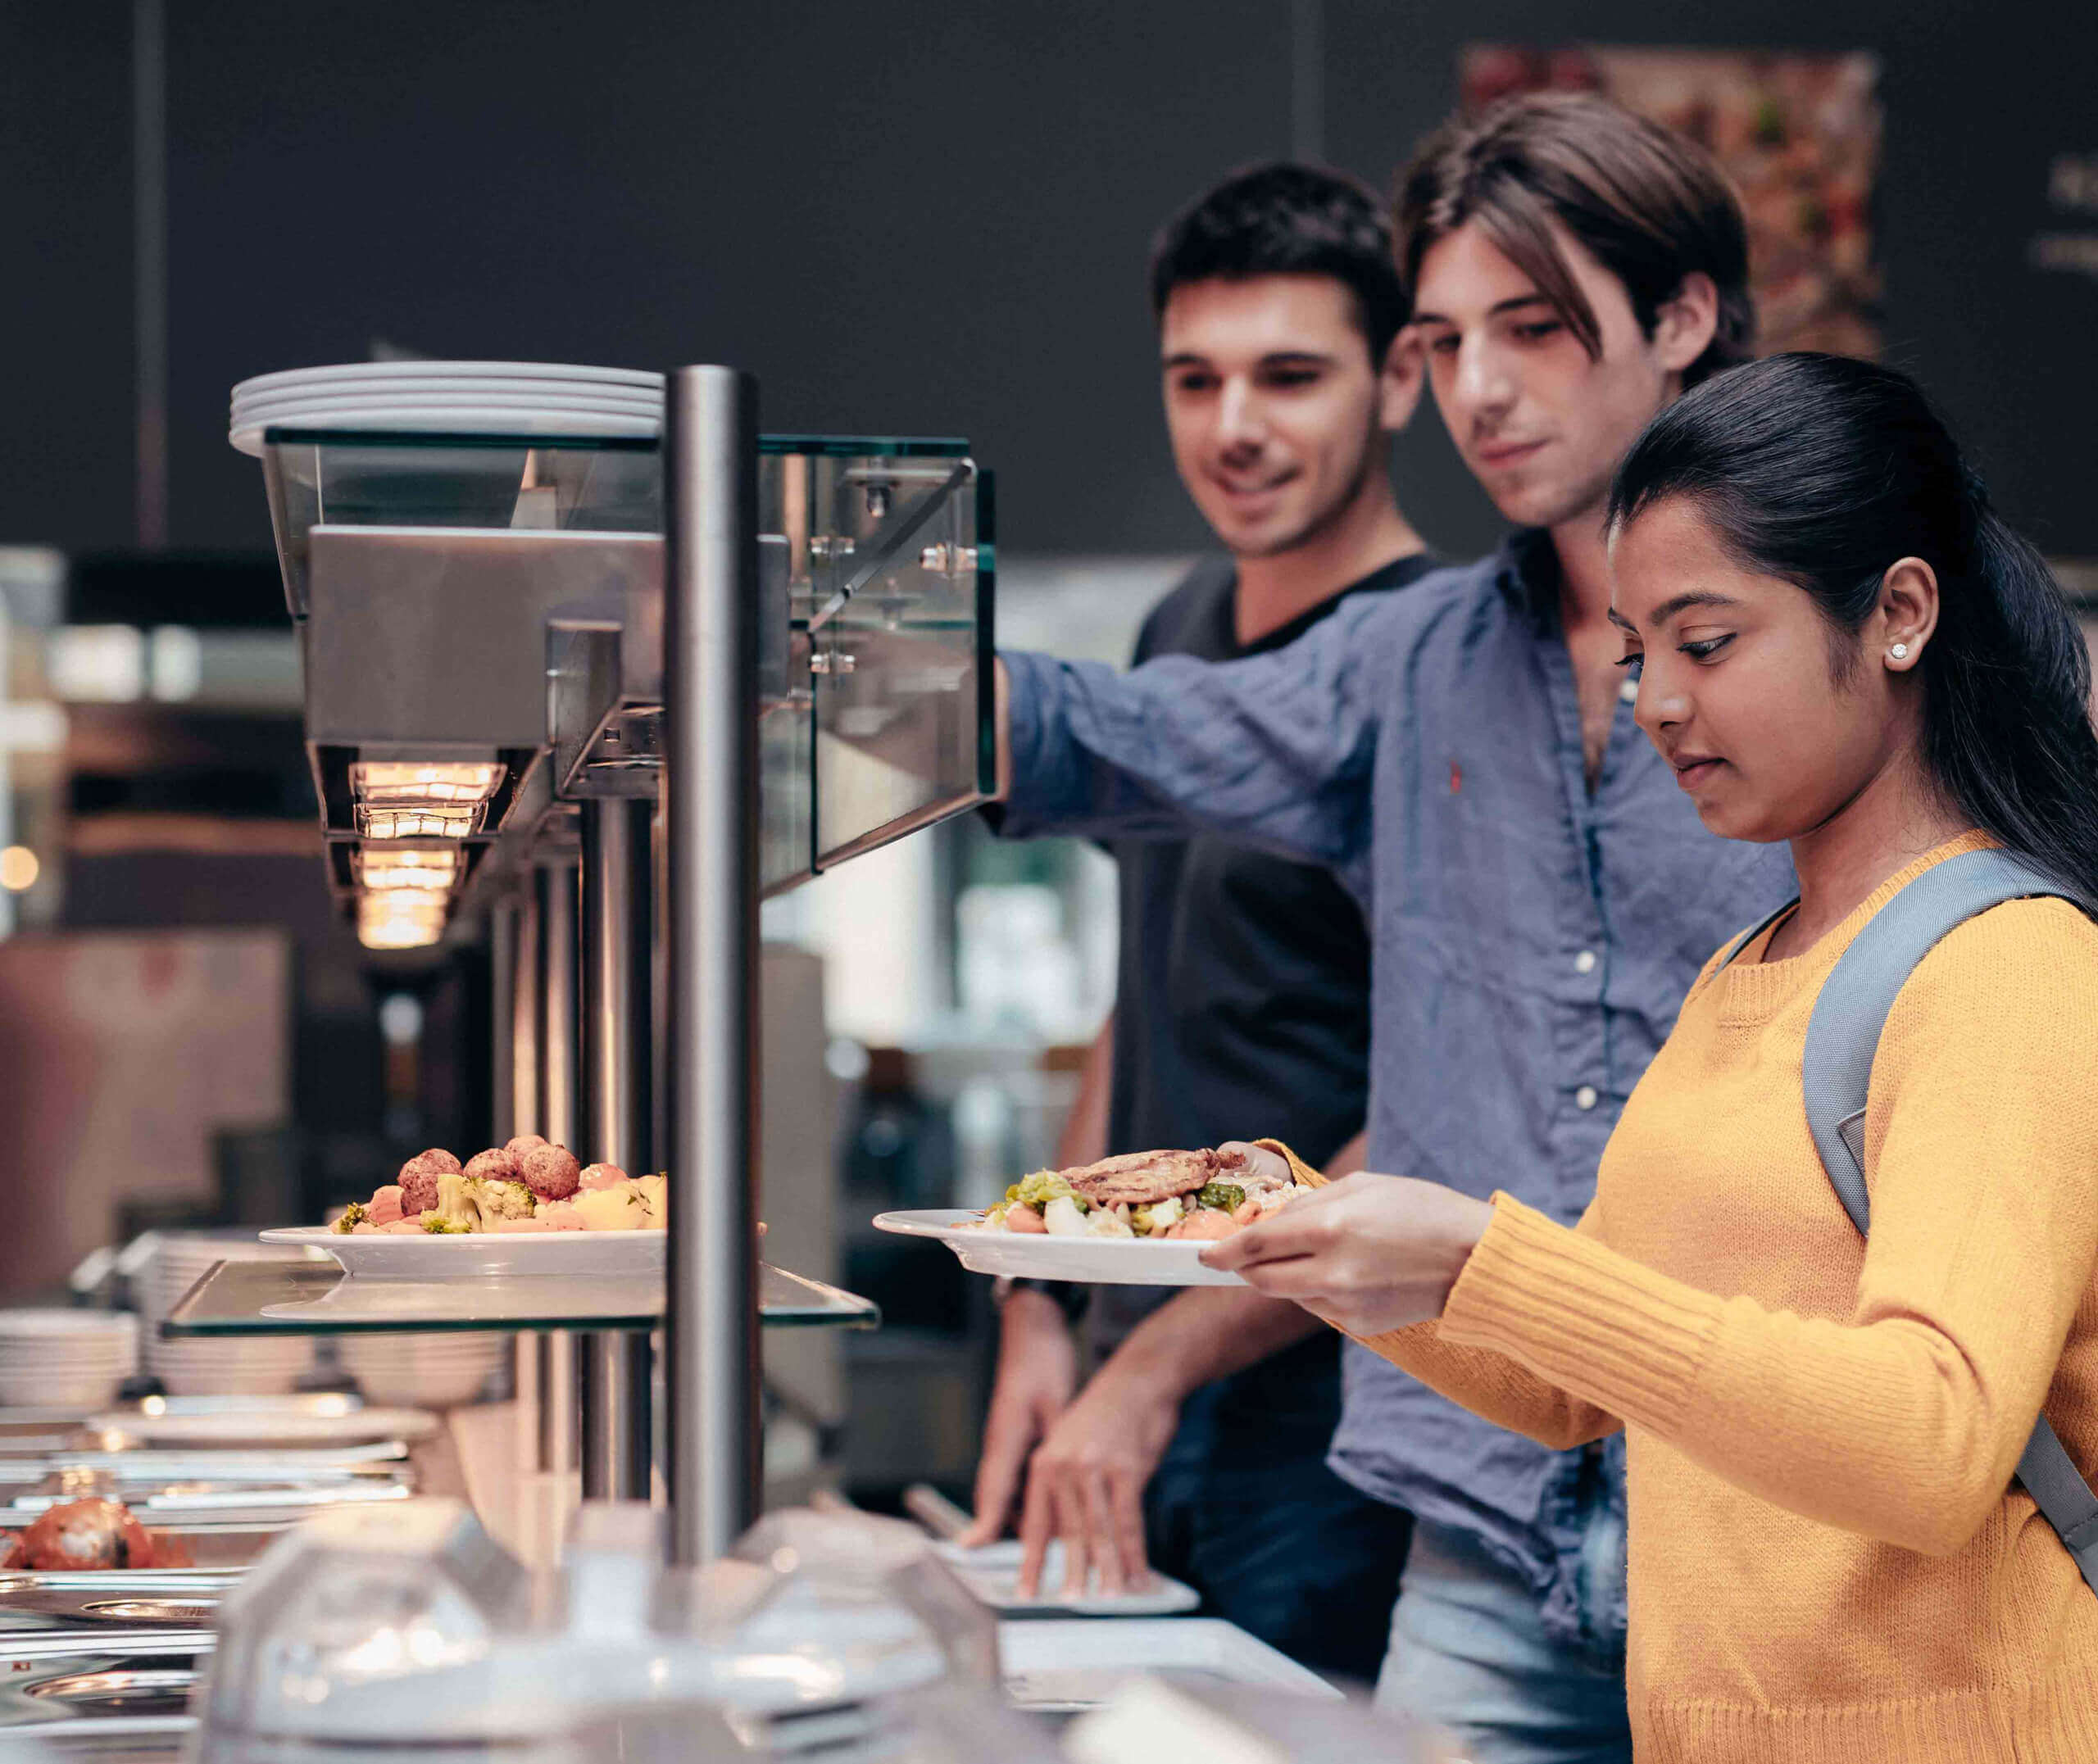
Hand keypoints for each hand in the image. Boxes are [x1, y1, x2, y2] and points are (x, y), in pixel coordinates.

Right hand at [960, 1289, 1076, 1546]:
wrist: (1034, 1330)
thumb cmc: (1045, 1364)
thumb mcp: (1056, 1406)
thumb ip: (1053, 1447)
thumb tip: (1057, 1484)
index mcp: (1006, 1439)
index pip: (991, 1490)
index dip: (982, 1523)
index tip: (970, 1550)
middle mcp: (999, 1445)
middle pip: (1001, 1501)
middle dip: (1020, 1531)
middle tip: (1050, 1557)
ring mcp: (1005, 1442)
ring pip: (1012, 1492)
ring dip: (1029, 1514)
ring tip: (1064, 1538)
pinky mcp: (1015, 1438)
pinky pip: (1020, 1477)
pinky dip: (1036, 1495)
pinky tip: (1061, 1502)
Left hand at [1015, 1357, 1179, 1598]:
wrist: (1140, 1376)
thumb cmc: (1109, 1413)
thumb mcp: (1071, 1444)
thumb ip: (1065, 1486)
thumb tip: (1067, 1533)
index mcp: (1045, 1463)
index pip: (1034, 1523)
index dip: (1030, 1561)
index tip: (1025, 1591)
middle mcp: (1064, 1467)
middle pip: (1066, 1532)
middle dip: (1070, 1572)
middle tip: (1068, 1601)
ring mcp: (1096, 1468)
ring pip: (1100, 1531)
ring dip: (1107, 1570)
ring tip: (1109, 1597)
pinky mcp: (1128, 1468)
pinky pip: (1130, 1521)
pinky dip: (1135, 1552)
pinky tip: (1138, 1572)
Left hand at [1200, 1170, 1494, 1335]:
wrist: (1473, 1261)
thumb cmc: (1421, 1210)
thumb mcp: (1363, 1187)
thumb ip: (1311, 1203)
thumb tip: (1271, 1219)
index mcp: (1330, 1228)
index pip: (1255, 1246)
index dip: (1223, 1251)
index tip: (1205, 1255)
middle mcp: (1332, 1272)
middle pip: (1261, 1279)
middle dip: (1245, 1268)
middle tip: (1243, 1258)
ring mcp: (1345, 1304)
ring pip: (1290, 1295)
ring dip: (1287, 1276)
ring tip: (1318, 1254)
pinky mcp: (1359, 1327)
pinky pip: (1320, 1308)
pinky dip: (1320, 1291)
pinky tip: (1350, 1273)